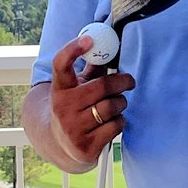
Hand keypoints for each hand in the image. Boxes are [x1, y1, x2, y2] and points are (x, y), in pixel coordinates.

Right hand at [48, 35, 134, 169]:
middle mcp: (63, 107)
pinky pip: (116, 126)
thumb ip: (92, 69)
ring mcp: (73, 128)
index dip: (73, 49)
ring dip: (121, 103)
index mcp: (59, 88)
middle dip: (122, 82)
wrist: (58, 143)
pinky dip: (120, 121)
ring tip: (117, 104)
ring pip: (112, 107)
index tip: (88, 40)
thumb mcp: (76, 88)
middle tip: (129, 81)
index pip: (61, 64)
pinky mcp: (85, 146)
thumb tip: (112, 46)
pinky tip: (112, 121)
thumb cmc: (73, 107)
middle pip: (102, 86)